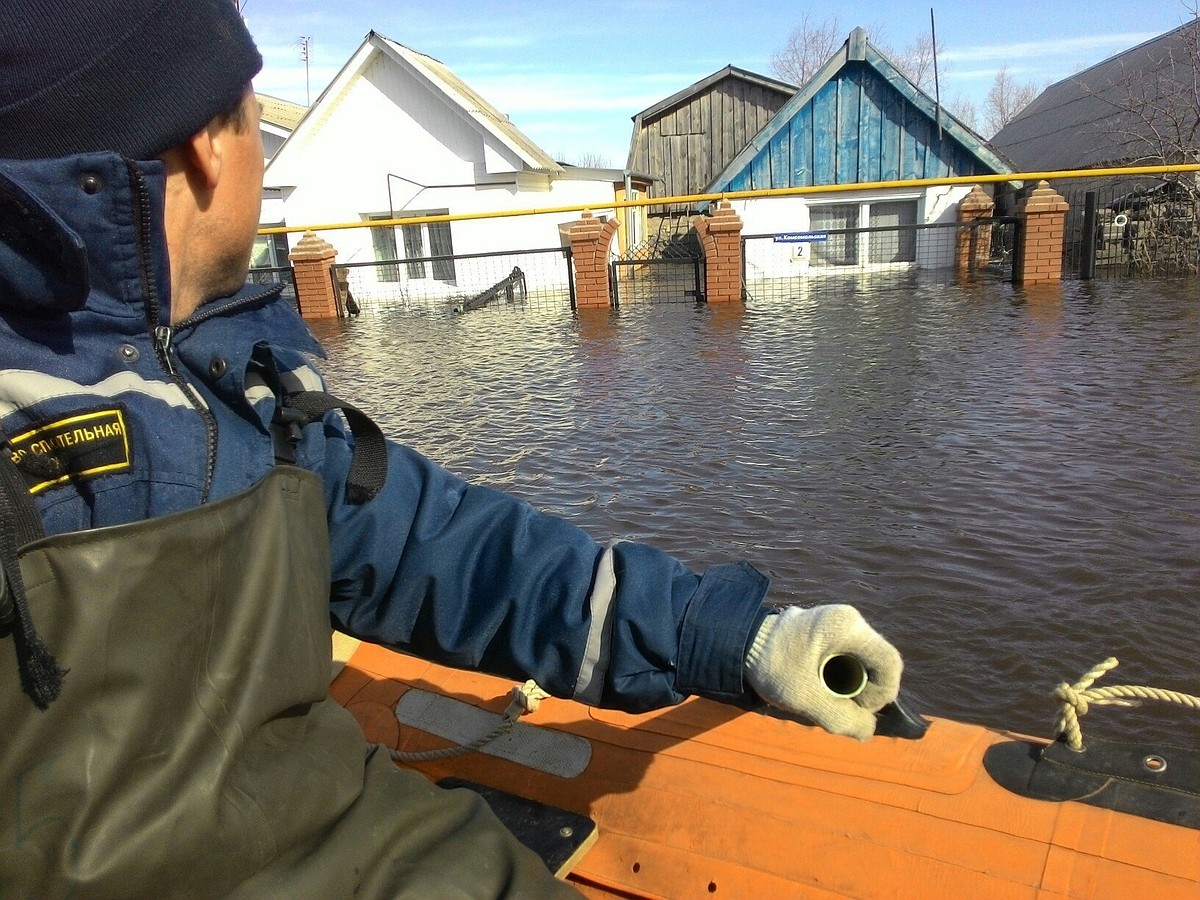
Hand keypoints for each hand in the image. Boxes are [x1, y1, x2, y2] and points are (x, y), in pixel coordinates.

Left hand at [744, 605, 902, 740]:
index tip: (857, 708)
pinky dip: (838, 677)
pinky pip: (848, 658)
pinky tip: (815, 684)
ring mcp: (839, 622)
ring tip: (820, 694)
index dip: (882, 694)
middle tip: (833, 704)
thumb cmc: (771, 665)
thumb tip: (868, 731)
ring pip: (863, 664)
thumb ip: (841, 717)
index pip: (890, 664)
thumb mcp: (804, 697)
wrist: (737, 641)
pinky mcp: (828, 630)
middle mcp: (849, 619)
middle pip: (877, 665)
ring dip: (848, 686)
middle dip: (862, 692)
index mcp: (848, 627)